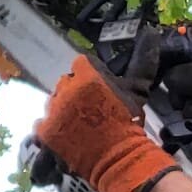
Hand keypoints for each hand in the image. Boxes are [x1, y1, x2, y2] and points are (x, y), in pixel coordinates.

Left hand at [35, 55, 177, 191]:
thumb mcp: (137, 90)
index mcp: (86, 76)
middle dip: (76, 95)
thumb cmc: (128, 123)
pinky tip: (64, 139)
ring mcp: (52, 113)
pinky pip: (41, 128)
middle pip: (65, 84)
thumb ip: (142, 61)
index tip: (101, 92)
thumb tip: (151, 32)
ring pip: (53, 105)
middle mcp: (65, 90)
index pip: (81, 64)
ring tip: (79, 128)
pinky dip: (50, 133)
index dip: (92, 77)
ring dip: (63, 113)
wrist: (119, 159)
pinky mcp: (44, 134)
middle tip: (92, 112)